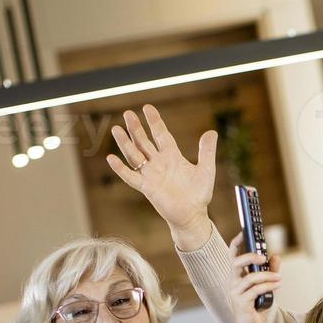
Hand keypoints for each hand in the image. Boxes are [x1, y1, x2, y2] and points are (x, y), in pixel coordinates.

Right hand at [107, 104, 217, 234]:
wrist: (193, 215)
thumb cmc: (199, 194)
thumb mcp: (206, 170)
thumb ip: (207, 151)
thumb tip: (212, 132)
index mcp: (172, 156)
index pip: (161, 134)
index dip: (154, 121)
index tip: (147, 107)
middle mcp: (159, 163)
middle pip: (144, 141)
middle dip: (136, 128)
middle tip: (128, 113)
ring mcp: (151, 175)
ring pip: (135, 155)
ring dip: (125, 143)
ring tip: (116, 129)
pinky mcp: (147, 188)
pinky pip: (131, 177)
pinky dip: (120, 168)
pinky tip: (111, 158)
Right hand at [227, 233, 281, 322]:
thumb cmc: (256, 308)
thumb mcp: (266, 287)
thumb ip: (270, 272)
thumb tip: (275, 256)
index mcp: (236, 277)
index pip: (232, 256)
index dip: (236, 243)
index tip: (243, 232)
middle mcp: (233, 283)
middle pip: (236, 263)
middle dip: (250, 257)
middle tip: (264, 258)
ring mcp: (235, 293)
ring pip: (250, 277)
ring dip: (267, 275)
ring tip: (278, 278)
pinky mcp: (241, 302)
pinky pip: (256, 290)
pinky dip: (269, 286)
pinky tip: (277, 285)